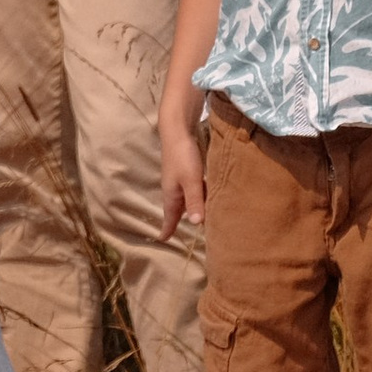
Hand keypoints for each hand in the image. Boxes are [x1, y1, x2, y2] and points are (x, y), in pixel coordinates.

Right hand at [159, 121, 208, 240]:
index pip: (169, 217)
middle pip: (177, 210)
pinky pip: (192, 191)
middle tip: (188, 234)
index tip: (163, 240)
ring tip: (202, 219)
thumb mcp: (191, 181)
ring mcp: (179, 181)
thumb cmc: (183, 157)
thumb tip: (196, 223)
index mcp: (172, 195)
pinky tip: (208, 197)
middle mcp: (174, 190)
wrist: (177, 131)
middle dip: (179, 221)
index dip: (167, 229)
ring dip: (191, 209)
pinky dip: (198, 198)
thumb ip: (194, 201)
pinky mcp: (186, 173)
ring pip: (186, 200)